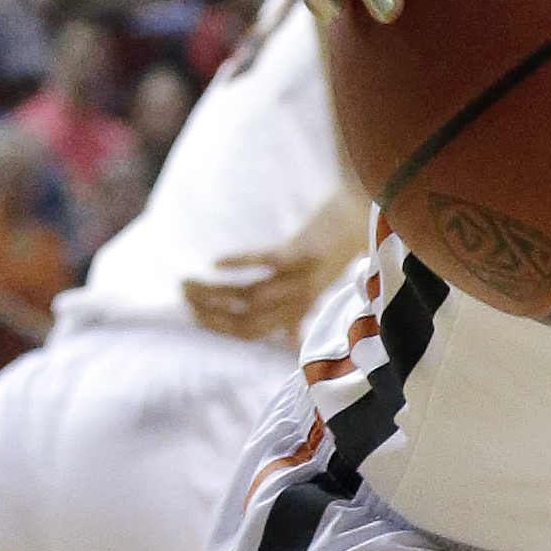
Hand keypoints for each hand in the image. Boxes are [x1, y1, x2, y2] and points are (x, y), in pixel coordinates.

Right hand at [186, 215, 361, 342]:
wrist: (368, 208)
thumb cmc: (337, 244)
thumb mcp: (318, 285)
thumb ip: (300, 314)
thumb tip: (289, 341)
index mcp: (298, 305)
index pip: (251, 331)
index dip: (219, 328)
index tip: (193, 315)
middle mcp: (299, 296)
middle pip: (245, 318)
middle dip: (209, 311)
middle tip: (182, 294)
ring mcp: (303, 275)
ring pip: (250, 295)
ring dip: (213, 291)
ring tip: (187, 281)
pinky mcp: (306, 250)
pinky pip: (268, 263)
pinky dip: (239, 264)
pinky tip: (214, 263)